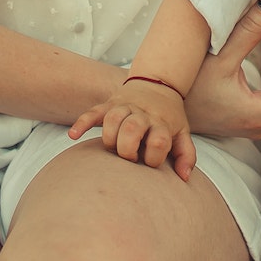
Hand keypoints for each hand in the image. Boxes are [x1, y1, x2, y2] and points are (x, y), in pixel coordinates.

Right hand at [69, 78, 194, 179]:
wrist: (158, 83)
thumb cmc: (169, 116)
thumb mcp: (182, 132)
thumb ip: (186, 155)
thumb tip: (184, 177)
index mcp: (161, 123)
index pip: (159, 141)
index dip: (154, 157)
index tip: (151, 162)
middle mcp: (143, 113)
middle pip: (132, 128)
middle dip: (127, 148)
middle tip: (129, 157)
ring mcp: (125, 107)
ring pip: (112, 119)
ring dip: (109, 137)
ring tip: (112, 148)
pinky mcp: (109, 104)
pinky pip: (93, 111)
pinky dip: (82, 122)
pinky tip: (74, 135)